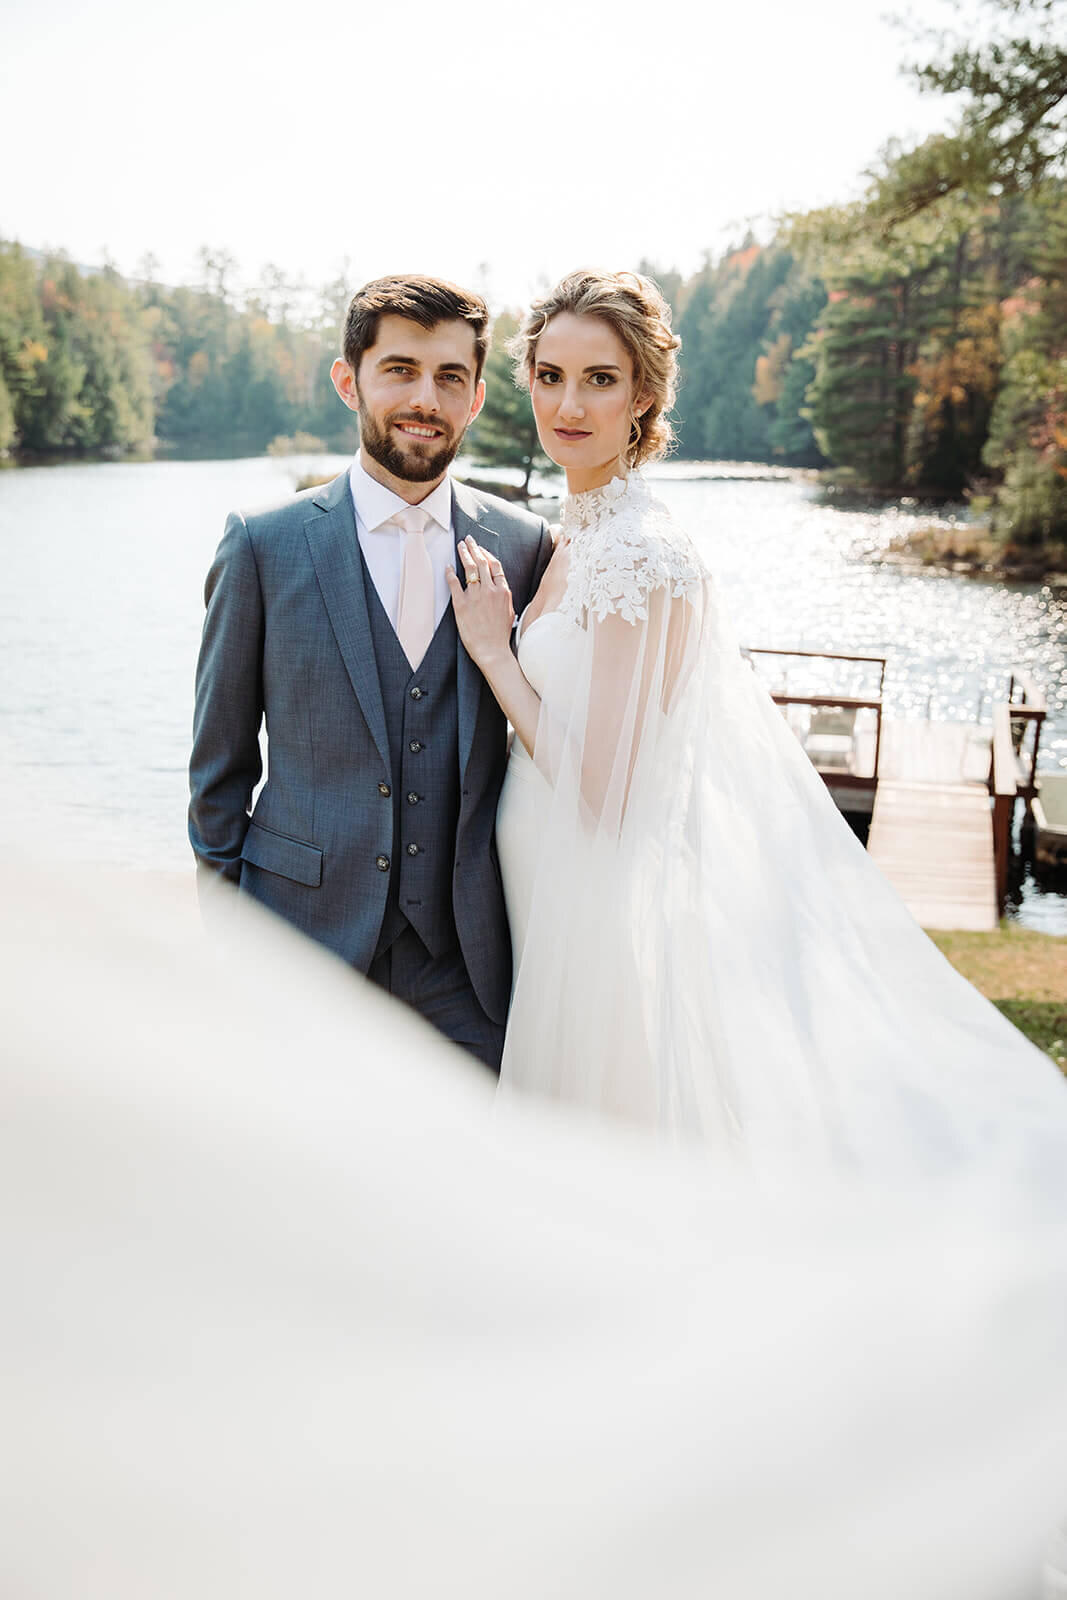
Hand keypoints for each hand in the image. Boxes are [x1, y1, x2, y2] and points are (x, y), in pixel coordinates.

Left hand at [446, 536, 514, 668]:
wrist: (492, 650)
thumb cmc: (500, 635)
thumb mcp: (510, 612)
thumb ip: (504, 596)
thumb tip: (500, 587)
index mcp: (503, 591)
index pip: (495, 565)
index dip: (487, 554)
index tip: (481, 549)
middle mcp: (490, 590)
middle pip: (482, 562)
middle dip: (474, 548)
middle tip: (468, 540)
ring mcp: (475, 596)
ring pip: (470, 568)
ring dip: (464, 554)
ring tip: (460, 546)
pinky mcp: (461, 604)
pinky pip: (454, 583)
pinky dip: (450, 573)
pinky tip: (448, 566)